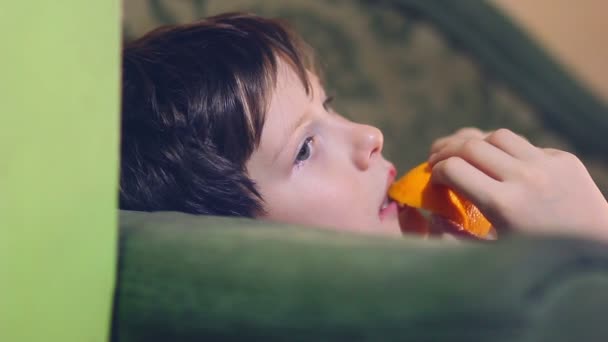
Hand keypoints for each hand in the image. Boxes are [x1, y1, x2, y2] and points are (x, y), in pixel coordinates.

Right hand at [427, 127, 607, 240]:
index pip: (453, 168)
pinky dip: (507, 151)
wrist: (597, 251)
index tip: (434, 179)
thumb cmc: (538, 260)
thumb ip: (457, 236)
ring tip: (466, 154)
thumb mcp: (493, 255)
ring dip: (476, 143)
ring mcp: (547, 164)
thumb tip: (431, 214)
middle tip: (437, 158)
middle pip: (471, 145)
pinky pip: (526, 145)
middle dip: (447, 150)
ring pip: (498, 136)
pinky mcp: (564, 159)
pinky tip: (501, 163)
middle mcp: (524, 178)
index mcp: (503, 205)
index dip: (436, 170)